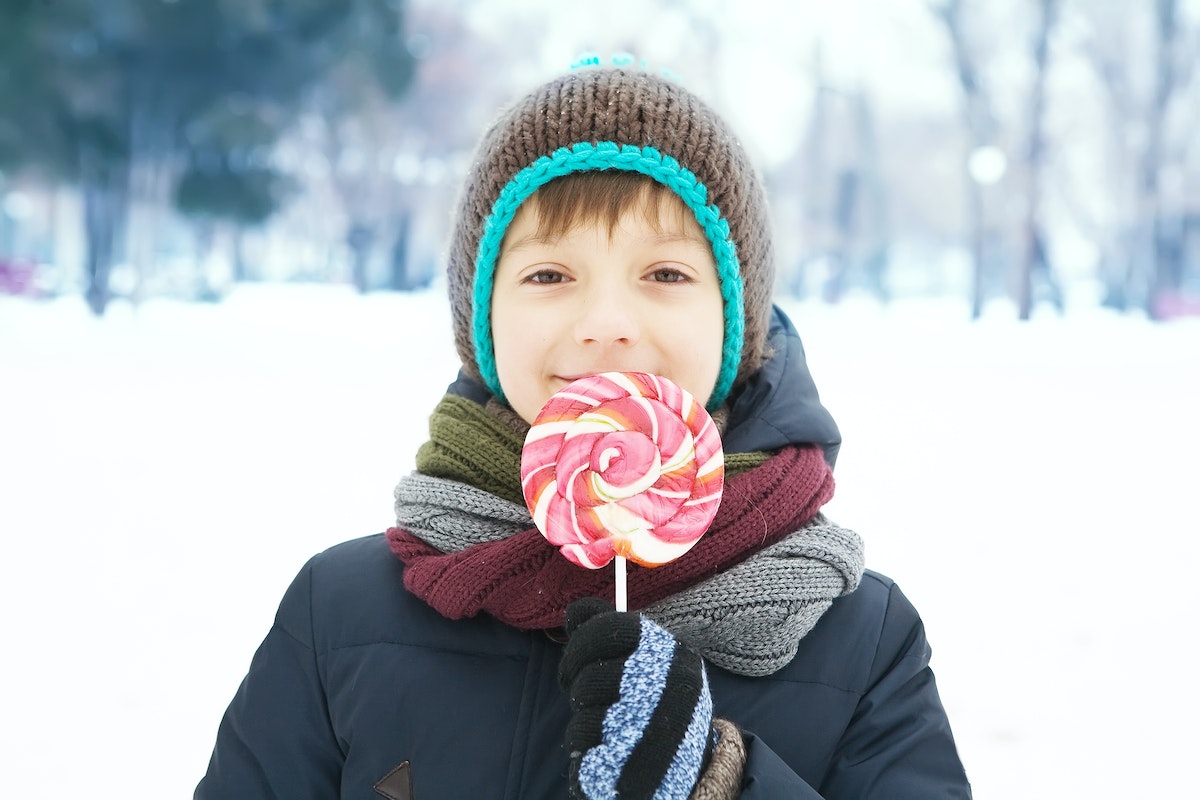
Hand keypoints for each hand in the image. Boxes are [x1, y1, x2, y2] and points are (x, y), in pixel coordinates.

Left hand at [558, 598, 714, 799]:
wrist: (690, 767)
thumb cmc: (657, 704)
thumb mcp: (647, 659)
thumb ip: (610, 631)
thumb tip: (574, 609)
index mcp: (674, 656)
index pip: (613, 629)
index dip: (581, 643)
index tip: (574, 659)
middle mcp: (670, 690)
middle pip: (592, 676)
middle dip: (578, 683)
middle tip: (581, 691)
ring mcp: (654, 730)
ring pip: (585, 715)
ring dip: (584, 719)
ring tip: (605, 723)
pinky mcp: (633, 765)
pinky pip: (583, 745)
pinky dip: (584, 746)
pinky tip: (605, 748)